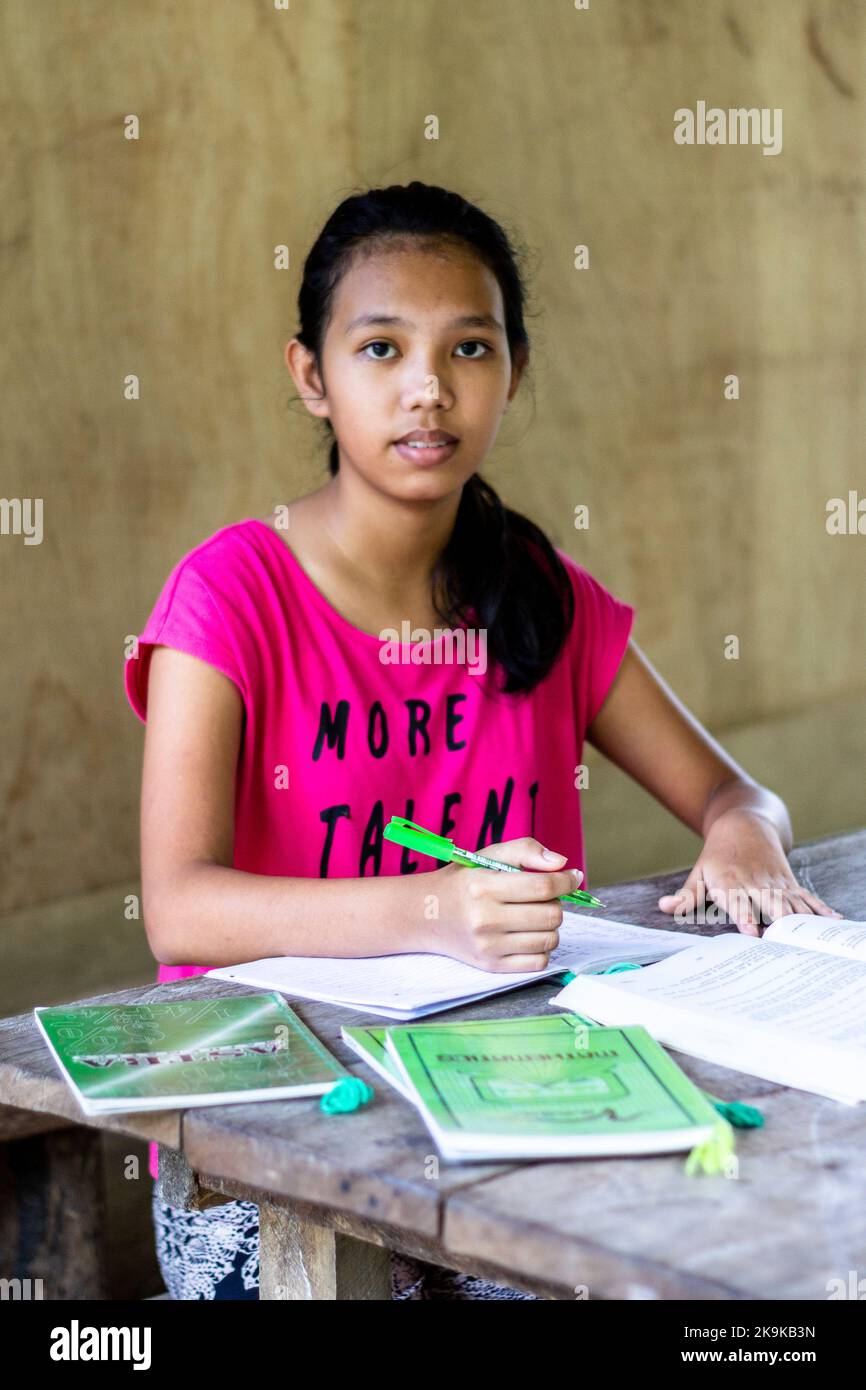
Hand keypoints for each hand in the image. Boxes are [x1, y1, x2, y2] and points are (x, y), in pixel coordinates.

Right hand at [428, 837, 583, 971]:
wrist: (427, 915)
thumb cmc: (464, 881)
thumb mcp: (488, 855)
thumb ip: (526, 851)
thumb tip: (562, 865)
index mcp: (484, 887)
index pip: (543, 887)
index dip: (566, 881)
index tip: (572, 877)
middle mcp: (485, 919)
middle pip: (551, 915)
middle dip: (555, 903)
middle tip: (542, 897)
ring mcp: (488, 947)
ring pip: (550, 939)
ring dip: (550, 925)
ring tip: (533, 915)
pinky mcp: (492, 966)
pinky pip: (539, 962)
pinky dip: (542, 947)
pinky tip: (528, 934)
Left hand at [658, 808, 843, 935]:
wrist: (744, 824)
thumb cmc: (718, 856)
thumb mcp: (700, 873)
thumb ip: (686, 896)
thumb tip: (664, 907)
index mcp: (730, 881)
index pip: (737, 901)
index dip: (744, 915)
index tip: (751, 931)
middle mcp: (755, 882)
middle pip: (769, 903)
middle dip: (778, 921)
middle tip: (786, 942)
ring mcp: (775, 882)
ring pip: (791, 902)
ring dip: (802, 919)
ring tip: (812, 938)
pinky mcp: (789, 883)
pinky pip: (806, 897)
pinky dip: (819, 908)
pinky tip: (833, 920)